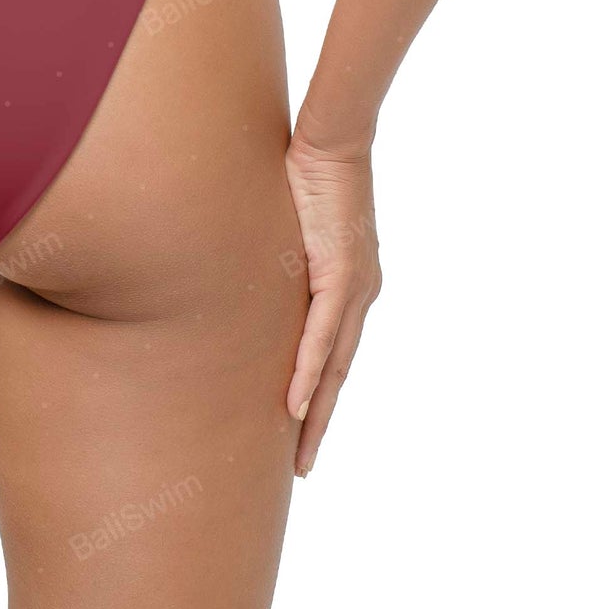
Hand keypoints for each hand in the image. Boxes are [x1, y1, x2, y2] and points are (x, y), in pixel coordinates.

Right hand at [283, 122, 381, 476]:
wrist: (333, 141)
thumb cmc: (309, 172)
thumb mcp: (291, 226)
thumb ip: (281, 256)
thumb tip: (248, 271)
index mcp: (351, 285)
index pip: (334, 355)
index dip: (318, 396)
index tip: (301, 433)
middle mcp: (361, 295)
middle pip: (339, 374)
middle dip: (320, 423)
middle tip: (304, 468)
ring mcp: (355, 289)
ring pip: (334, 366)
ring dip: (315, 413)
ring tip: (301, 454)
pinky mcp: (342, 276)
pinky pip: (322, 336)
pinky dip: (308, 372)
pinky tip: (292, 403)